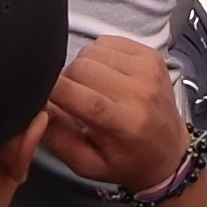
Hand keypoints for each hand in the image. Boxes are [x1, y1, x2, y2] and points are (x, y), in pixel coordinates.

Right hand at [30, 35, 187, 189]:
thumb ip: (57, 136)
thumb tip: (38, 106)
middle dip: (66, 81)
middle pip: (79, 67)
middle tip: (74, 101)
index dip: (50, 91)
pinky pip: (107, 42)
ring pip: (91, 51)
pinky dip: (99, 56)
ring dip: (83, 68)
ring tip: (92, 90)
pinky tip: (106, 77)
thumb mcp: (86, 164)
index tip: (45, 99)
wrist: (169, 154)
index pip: (73, 92)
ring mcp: (148, 70)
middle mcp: (139, 92)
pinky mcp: (151, 55)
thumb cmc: (127, 162)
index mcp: (124, 123)